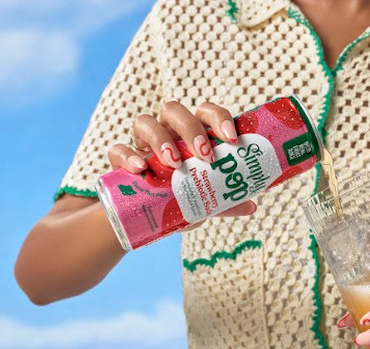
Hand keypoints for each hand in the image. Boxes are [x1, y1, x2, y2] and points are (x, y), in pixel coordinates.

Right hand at [106, 101, 256, 220]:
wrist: (144, 217)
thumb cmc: (180, 199)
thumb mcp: (205, 202)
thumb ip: (225, 201)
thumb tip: (251, 205)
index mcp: (192, 135)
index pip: (205, 113)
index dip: (218, 118)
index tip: (231, 139)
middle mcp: (167, 133)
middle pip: (174, 110)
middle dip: (191, 128)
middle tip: (205, 155)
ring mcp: (142, 145)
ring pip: (144, 122)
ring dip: (161, 139)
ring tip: (175, 164)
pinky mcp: (120, 161)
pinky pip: (117, 149)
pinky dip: (127, 156)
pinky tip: (140, 170)